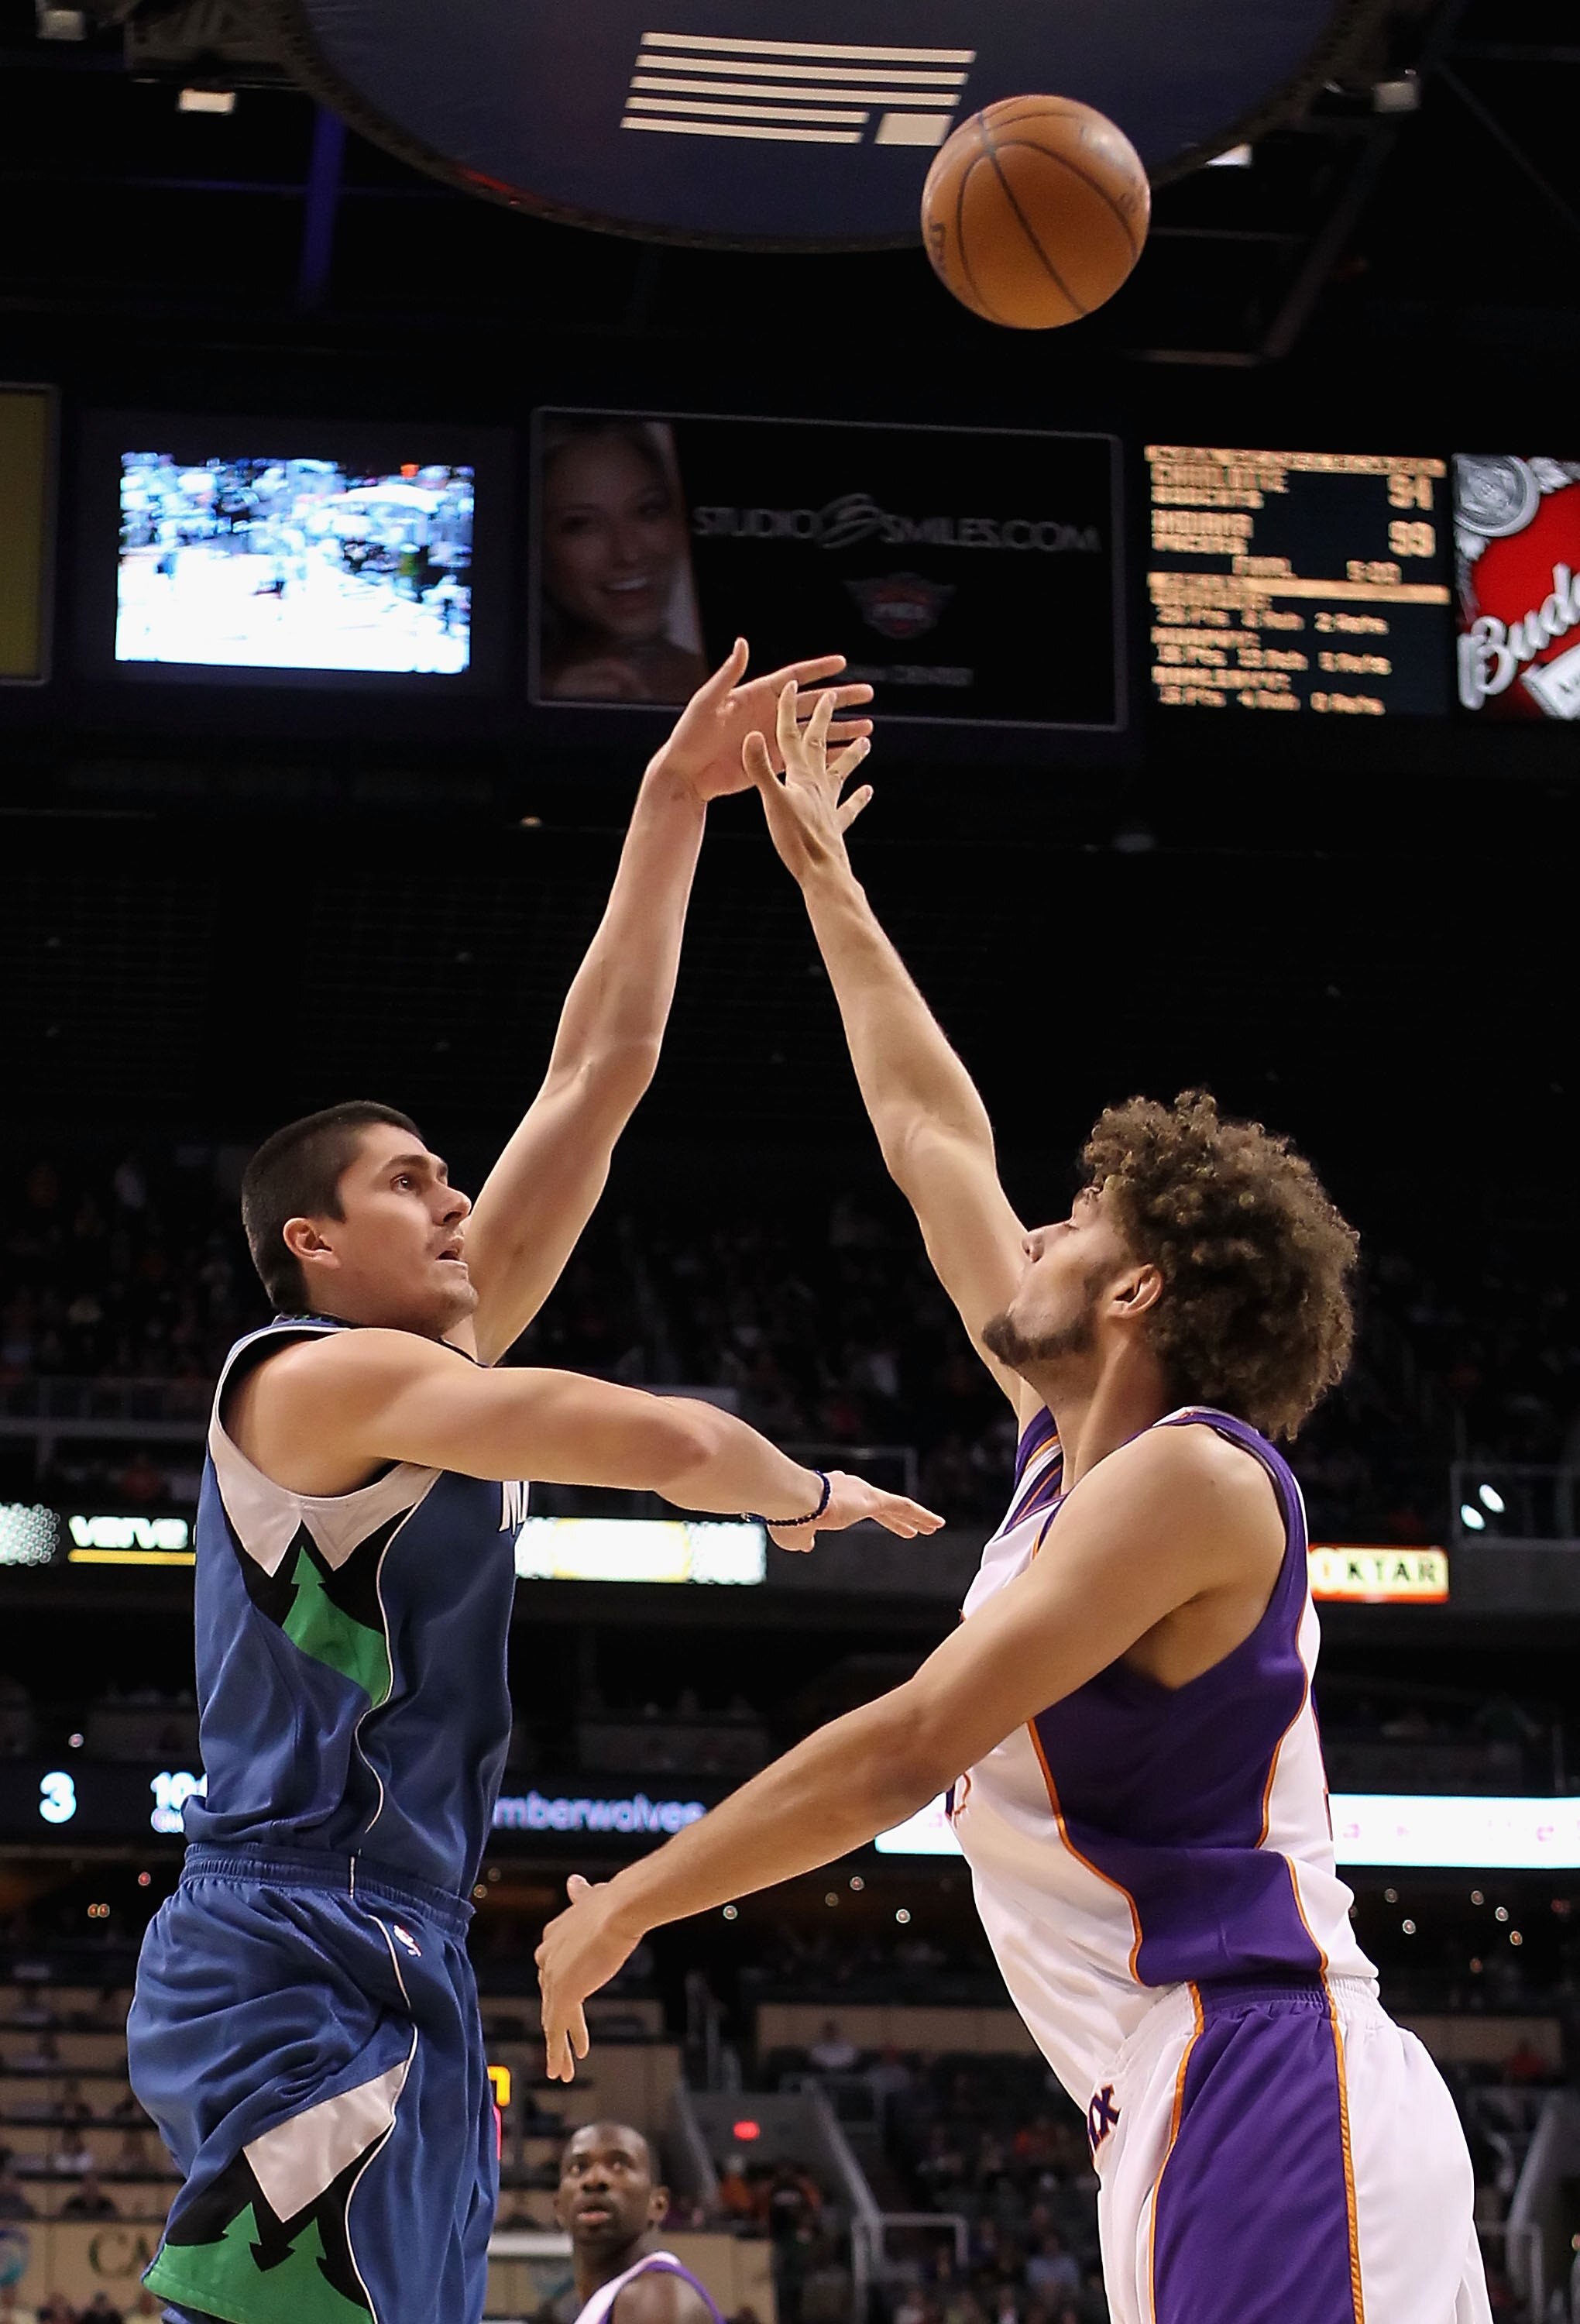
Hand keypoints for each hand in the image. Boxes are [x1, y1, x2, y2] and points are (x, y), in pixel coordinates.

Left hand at [536, 1873, 641, 2081]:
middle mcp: (546, 1957)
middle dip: (556, 2020)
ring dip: (557, 2047)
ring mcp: (552, 1978)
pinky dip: (558, 2053)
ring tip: (561, 2069)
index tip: (567, 2001)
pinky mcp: (562, 1996)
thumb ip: (581, 1895)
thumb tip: (574, 1882)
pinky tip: (561, 2071)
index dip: (558, 1987)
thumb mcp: (593, 1898)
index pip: (552, 1968)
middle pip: (549, 1997)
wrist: (618, 1911)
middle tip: (563, 2043)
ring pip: (551, 2019)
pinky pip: (556, 2032)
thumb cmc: (613, 1901)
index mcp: (552, 1936)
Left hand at [652, 640, 873, 804]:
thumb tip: (743, 643)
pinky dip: (828, 756)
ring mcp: (774, 739)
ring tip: (869, 727)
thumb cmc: (690, 734)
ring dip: (842, 729)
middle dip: (842, 698)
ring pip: (816, 732)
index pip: (795, 678)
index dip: (818, 670)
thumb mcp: (707, 701)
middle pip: (814, 703)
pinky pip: (807, 758)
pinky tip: (848, 754)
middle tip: (868, 693)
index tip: (842, 663)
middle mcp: (770, 715)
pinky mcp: (774, 763)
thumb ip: (728, 674)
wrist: (685, 772)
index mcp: (758, 695)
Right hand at [746, 680, 873, 881]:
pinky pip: (849, 807)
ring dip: (851, 754)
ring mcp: (829, 805)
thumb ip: (761, 768)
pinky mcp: (835, 825)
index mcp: (800, 776)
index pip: (790, 736)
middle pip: (820, 745)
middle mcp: (818, 785)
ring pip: (841, 772)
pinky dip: (859, 798)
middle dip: (823, 719)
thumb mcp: (772, 801)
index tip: (790, 687)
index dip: (788, 711)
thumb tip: (751, 735)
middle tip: (832, 696)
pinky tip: (868, 791)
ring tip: (867, 739)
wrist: (822, 872)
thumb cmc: (796, 839)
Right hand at [767, 1469, 943, 1552]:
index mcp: (827, 1497)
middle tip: (909, 1528)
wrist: (792, 1500)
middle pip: (879, 1506)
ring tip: (932, 1526)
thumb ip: (803, 1540)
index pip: (849, 1505)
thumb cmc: (789, 1518)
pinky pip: (904, 1507)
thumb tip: (806, 1546)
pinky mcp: (873, 1498)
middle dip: (895, 1518)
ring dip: (915, 1518)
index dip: (859, 1513)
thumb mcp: (794, 1535)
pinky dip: (921, 1515)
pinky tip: (935, 1524)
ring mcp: (862, 1493)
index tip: (866, 1516)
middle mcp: (847, 1490)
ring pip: (896, 1507)